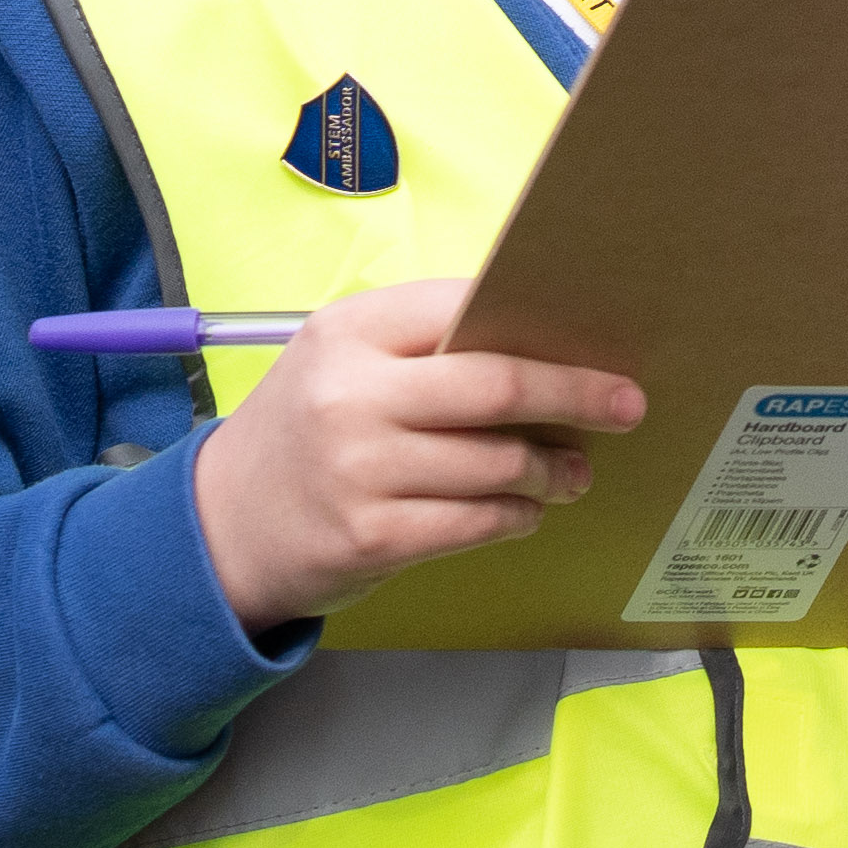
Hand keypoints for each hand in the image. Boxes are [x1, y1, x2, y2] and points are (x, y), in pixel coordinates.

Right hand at [184, 278, 640, 633]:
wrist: (222, 526)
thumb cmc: (307, 431)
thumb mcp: (343, 363)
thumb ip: (424, 345)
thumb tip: (541, 340)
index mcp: (349, 332)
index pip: (466, 310)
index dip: (540, 328)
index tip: (598, 344)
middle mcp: (351, 395)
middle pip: (496, 387)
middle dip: (576, 396)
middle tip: (626, 406)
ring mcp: (359, 470)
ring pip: (496, 463)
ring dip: (552, 469)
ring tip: (572, 472)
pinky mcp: (371, 537)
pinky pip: (476, 520)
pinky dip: (516, 515)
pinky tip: (526, 510)